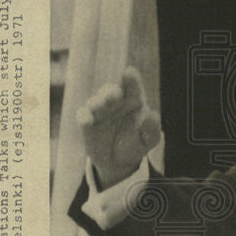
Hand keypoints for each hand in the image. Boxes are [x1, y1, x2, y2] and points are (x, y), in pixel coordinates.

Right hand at [77, 67, 160, 187]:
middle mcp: (115, 101)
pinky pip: (83, 115)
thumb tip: (152, 116)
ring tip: (99, 106)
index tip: (129, 73)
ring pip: (95, 101)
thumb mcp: (150, 139)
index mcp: (133, 100)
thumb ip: (152, 128)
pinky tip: (87, 120)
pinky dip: (84, 117)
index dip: (131, 78)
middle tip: (114, 95)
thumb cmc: (137, 144)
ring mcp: (100, 110)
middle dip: (111, 91)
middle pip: (111, 90)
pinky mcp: (87, 121)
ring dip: (97, 103)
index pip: (132, 85)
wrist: (119, 161)